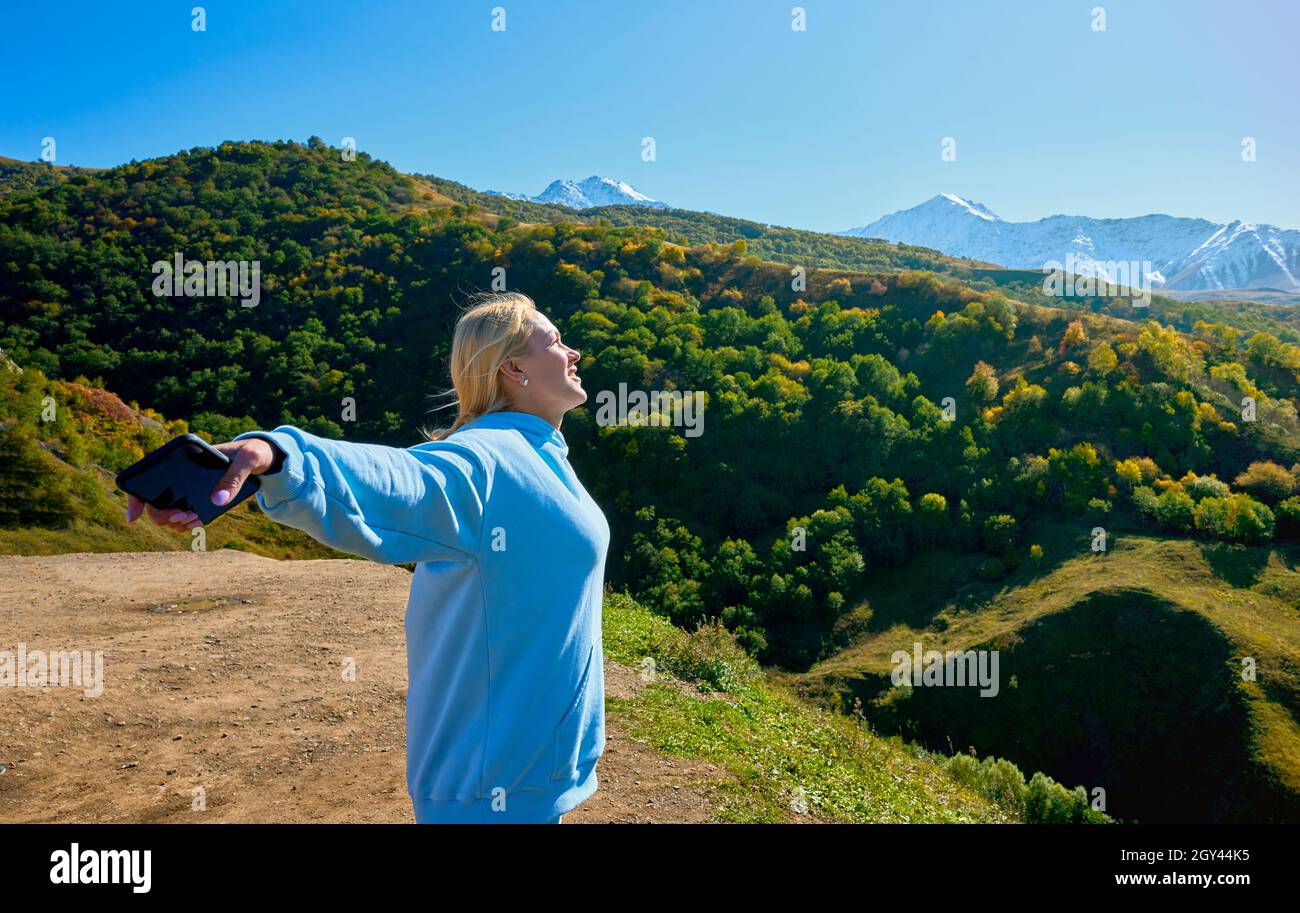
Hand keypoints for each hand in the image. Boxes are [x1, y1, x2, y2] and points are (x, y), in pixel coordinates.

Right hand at [125, 437, 279, 530]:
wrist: (263, 458)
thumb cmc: (252, 451)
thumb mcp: (248, 459)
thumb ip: (235, 477)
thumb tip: (217, 501)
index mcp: (185, 457)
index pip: (147, 476)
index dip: (135, 497)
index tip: (134, 517)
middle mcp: (180, 474)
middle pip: (154, 502)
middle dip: (162, 515)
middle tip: (185, 516)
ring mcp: (188, 488)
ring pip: (166, 513)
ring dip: (174, 523)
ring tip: (194, 519)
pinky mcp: (199, 499)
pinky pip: (183, 516)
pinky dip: (185, 525)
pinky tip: (196, 523)